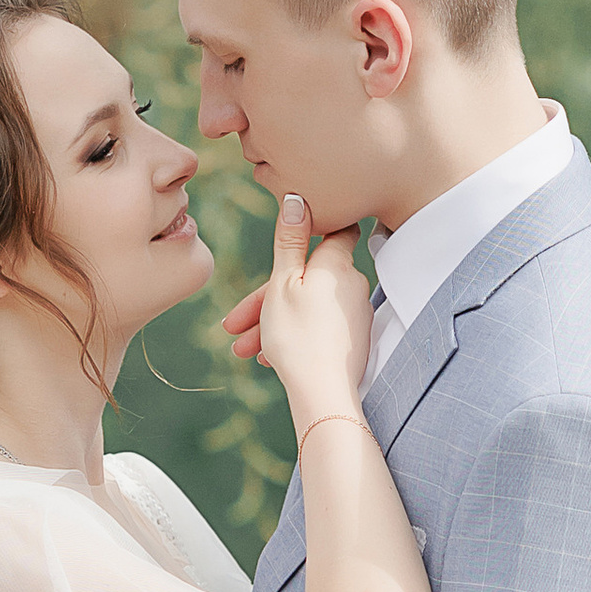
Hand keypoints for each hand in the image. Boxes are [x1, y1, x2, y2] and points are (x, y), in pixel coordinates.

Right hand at [221, 202, 358, 365]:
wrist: (322, 393)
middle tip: (234, 323)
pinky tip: (268, 357)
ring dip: (272, 322)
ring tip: (242, 347)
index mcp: (336, 263)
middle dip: (267, 297)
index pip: (335, 230)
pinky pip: (319, 327)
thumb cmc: (298, 335)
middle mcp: (353, 283)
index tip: (293, 235)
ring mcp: (356, 313)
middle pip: (308, 277)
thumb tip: (297, 198)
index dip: (314, 229)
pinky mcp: (355, 339)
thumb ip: (289, 240)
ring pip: (308, 306)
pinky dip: (293, 335)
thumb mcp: (283, 282)